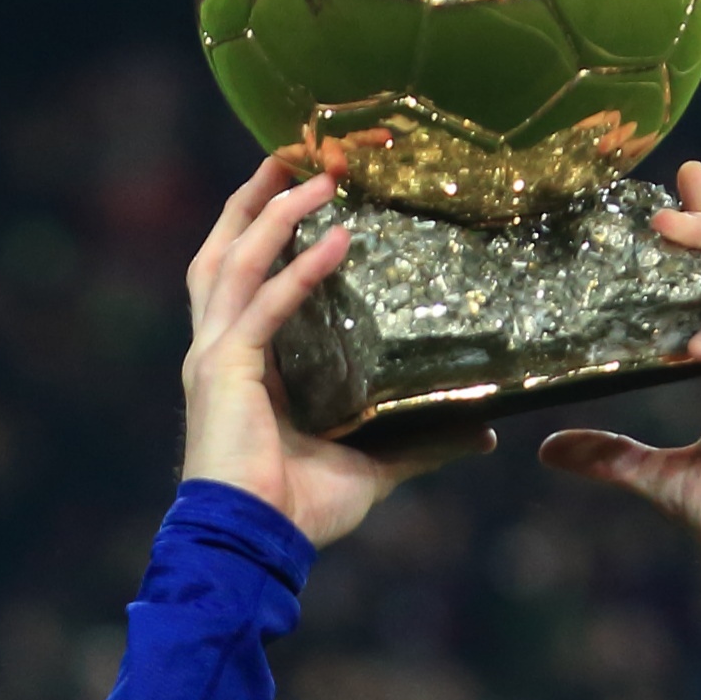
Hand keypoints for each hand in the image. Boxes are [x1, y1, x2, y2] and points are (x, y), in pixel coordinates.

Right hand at [180, 159, 490, 548]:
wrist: (255, 548)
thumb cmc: (298, 509)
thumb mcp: (374, 465)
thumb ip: (421, 442)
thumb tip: (484, 431)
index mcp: (244, 361)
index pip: (249, 274)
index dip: (271, 226)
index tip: (310, 185)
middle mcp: (220, 346)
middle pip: (225, 248)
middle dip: (256, 197)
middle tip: (295, 151)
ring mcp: (216, 355)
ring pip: (235, 260)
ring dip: (275, 212)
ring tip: (319, 173)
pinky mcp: (224, 372)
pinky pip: (266, 308)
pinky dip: (299, 272)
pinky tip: (338, 241)